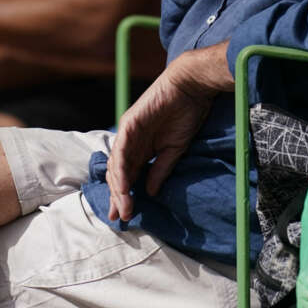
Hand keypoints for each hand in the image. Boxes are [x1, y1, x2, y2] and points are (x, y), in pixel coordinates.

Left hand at [105, 53, 215, 221]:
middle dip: (118, 197)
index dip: (125, 196)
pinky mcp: (129, 124)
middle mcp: (130, 142)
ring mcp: (127, 133)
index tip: (126, 217)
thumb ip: (160, 170)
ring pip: (116, 165)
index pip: (128, 176)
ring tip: (123, 207)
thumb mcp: (174, 150)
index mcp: (140, 149)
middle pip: (118, 174)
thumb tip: (150, 192)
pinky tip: (123, 185)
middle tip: (121, 218)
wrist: (190, 89)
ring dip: (118, 188)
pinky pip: (121, 151)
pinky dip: (120, 169)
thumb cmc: (185, 115)